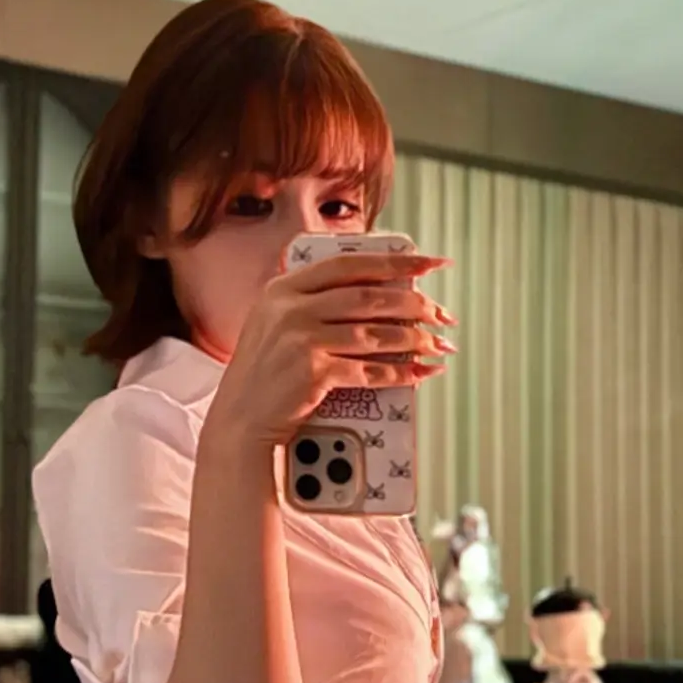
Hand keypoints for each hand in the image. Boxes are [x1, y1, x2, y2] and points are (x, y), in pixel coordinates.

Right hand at [206, 249, 456, 450]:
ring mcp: (301, 339)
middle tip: (442, 314)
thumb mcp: (275, 324)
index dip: (396, 262)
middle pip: (369, 297)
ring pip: (374, 332)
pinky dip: (400, 372)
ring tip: (438, 344)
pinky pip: (369, 369)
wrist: (240, 420)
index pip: (350, 265)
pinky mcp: (312, 372)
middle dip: (415, 305)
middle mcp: (291, 307)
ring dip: (414, 339)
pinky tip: (420, 372)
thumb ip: (312, 303)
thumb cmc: (265, 375)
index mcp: (284, 288)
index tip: (430, 264)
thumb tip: (378, 295)